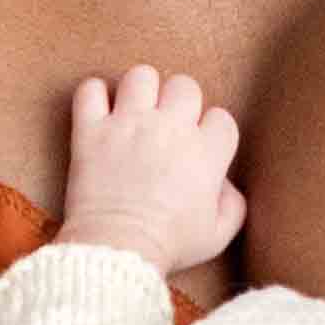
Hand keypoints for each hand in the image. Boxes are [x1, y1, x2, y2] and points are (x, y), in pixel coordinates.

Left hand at [60, 65, 245, 276]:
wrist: (119, 248)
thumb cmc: (169, 245)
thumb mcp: (218, 236)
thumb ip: (233, 205)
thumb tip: (225, 184)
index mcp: (206, 152)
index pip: (221, 117)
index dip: (211, 132)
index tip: (199, 148)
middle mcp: (170, 128)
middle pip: (184, 85)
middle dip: (178, 103)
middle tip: (166, 126)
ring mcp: (129, 124)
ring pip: (141, 76)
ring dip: (140, 91)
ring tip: (134, 112)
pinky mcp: (92, 129)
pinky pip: (90, 90)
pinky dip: (93, 96)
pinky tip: (100, 113)